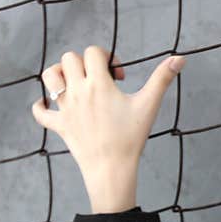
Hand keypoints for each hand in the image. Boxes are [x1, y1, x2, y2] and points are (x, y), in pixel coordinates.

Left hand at [31, 45, 185, 211]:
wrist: (112, 169)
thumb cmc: (131, 138)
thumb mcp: (148, 106)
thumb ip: (162, 79)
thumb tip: (180, 58)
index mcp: (98, 84)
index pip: (93, 52)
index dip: (107, 57)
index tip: (118, 76)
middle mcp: (78, 92)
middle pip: (69, 58)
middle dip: (84, 64)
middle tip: (100, 81)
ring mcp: (65, 108)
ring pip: (49, 77)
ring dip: (60, 75)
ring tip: (75, 85)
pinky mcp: (59, 125)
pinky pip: (40, 112)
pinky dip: (41, 106)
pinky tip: (51, 105)